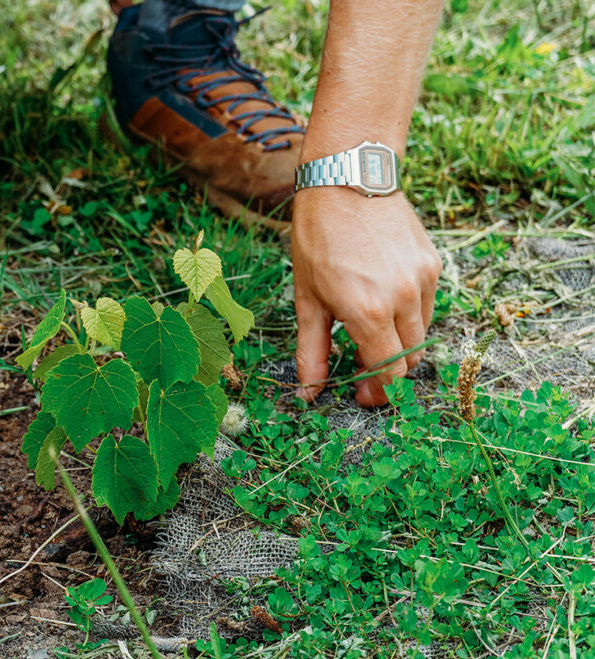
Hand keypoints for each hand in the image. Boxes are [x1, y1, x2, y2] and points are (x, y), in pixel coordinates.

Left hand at [292, 188, 441, 406]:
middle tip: (361, 369)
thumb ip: (312, 352)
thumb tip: (308, 394)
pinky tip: (382, 302)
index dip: (379, 392)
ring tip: (367, 332)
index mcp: (368, 312)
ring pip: (421, 334)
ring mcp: (422, 280)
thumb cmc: (317, 239)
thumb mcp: (307, 300)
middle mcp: (403, 299)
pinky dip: (407, 316)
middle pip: (409, 358)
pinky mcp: (433, 264)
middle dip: (387, 372)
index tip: (363, 396)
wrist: (347, 181)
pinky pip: (426, 306)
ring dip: (398, 343)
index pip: (389, 372)